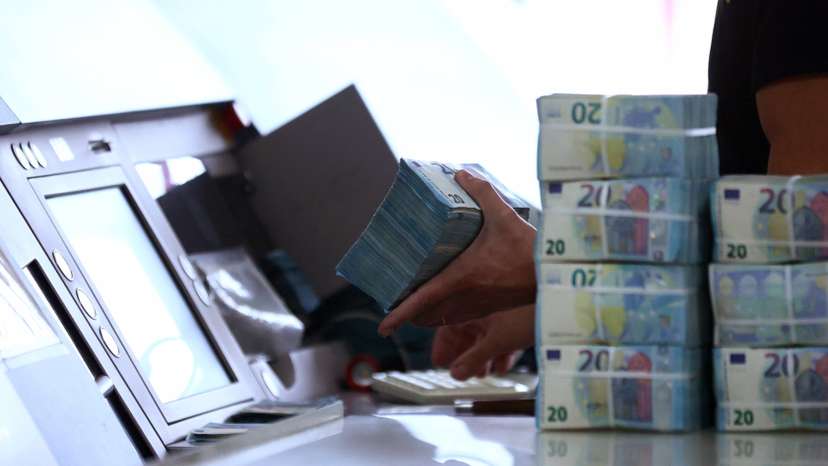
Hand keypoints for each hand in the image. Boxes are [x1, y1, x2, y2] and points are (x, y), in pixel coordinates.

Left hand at [378, 169, 535, 334]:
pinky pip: (459, 318)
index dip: (399, 314)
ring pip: (442, 320)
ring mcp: (477, 307)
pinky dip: (445, 315)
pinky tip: (446, 304)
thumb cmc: (528, 249)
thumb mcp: (503, 215)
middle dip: (408, 315)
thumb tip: (462, 174)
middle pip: (425, 315)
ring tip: (414, 307)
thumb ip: (482, 192)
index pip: (421, 300)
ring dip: (426, 316)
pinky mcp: (489, 310)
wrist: (554, 275)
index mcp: (460, 278)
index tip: (382, 327)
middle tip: (394, 307)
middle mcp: (464, 298)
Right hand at [431, 305, 534, 379]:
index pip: (448, 328)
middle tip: (460, 371)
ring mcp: (502, 313)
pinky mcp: (518, 318)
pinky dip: (500, 351)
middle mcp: (484, 308)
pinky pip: (503, 336)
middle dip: (465, 355)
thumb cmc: (526, 312)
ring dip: (483, 356)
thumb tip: (455, 373)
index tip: (440, 362)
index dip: (444, 347)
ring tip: (482, 372)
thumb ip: (474, 359)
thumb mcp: (496, 342)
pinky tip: (503, 365)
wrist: (559, 301)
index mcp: (472, 308)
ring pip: (486, 337)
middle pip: (467, 334)